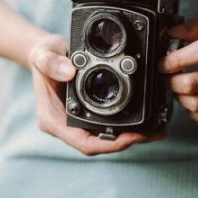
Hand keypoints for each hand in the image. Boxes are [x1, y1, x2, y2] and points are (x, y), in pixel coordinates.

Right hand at [29, 34, 164, 155]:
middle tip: (153, 133)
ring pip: (105, 137)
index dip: (110, 145)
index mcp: (53, 120)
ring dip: (130, 135)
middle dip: (127, 141)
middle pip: (99, 144)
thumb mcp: (42, 54)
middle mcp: (65, 125)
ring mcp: (76, 121)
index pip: (84, 143)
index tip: (132, 137)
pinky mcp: (86, 113)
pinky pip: (107, 124)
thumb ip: (51, 62)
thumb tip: (69, 72)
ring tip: (155, 128)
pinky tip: (144, 119)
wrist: (47, 52)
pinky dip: (125, 124)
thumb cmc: (42, 55)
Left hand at [159, 14, 197, 123]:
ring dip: (179, 97)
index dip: (174, 58)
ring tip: (177, 87)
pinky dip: (194, 112)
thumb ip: (197, 25)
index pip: (197, 52)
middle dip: (170, 81)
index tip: (164, 60)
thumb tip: (171, 32)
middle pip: (191, 83)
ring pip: (197, 103)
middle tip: (166, 75)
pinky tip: (192, 100)